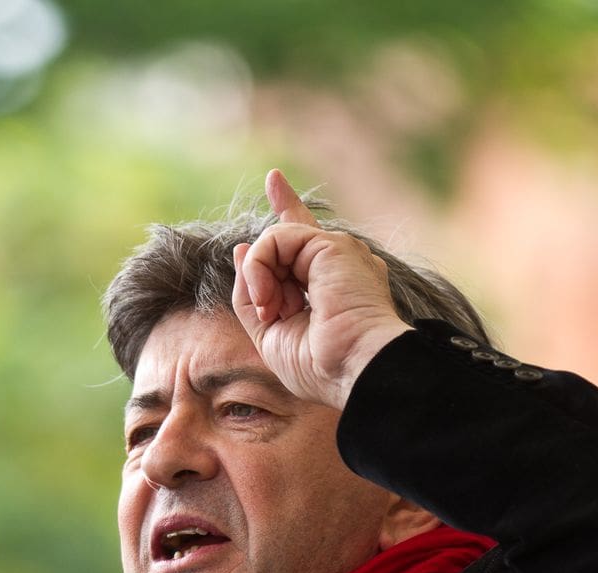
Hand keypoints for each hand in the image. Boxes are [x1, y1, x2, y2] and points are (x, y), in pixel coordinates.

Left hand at [231, 169, 410, 409]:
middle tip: (274, 314)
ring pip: (273, 243)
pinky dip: (260, 269)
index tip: (274, 179)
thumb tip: (241, 248)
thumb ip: (254, 293)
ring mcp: (336, 250)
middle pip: (289, 232)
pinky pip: (273, 240)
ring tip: (273, 312)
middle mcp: (338, 262)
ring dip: (258, 280)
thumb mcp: (272, 332)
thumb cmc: (321, 364)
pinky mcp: (329, 244)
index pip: (301, 240)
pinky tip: (270, 298)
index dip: (287, 207)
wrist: (356, 368)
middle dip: (260, 269)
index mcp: (330, 283)